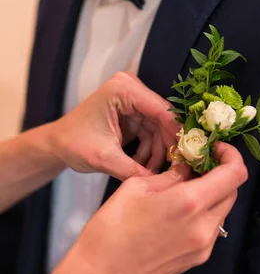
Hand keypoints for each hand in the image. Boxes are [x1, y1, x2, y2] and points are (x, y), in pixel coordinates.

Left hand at [48, 72, 177, 180]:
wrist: (57, 145)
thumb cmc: (74, 144)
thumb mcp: (104, 158)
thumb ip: (133, 169)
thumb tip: (161, 184)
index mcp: (123, 90)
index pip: (162, 110)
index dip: (177, 134)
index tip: (188, 156)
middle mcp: (132, 90)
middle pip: (164, 119)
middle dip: (170, 145)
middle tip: (178, 170)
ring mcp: (134, 102)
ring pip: (161, 129)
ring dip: (159, 153)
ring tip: (153, 174)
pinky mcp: (134, 115)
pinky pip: (152, 134)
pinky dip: (151, 152)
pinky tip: (145, 168)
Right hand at [73, 142, 247, 273]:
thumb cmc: (112, 227)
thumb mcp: (137, 187)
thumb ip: (170, 176)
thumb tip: (187, 168)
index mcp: (191, 202)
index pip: (235, 173)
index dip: (232, 156)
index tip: (215, 148)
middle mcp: (206, 225)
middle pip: (232, 192)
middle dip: (221, 174)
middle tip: (197, 166)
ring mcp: (205, 246)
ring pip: (223, 210)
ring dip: (213, 194)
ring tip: (186, 188)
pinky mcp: (199, 259)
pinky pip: (212, 228)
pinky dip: (204, 214)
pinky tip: (181, 212)